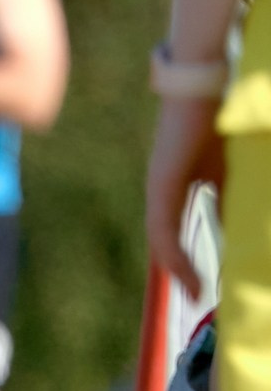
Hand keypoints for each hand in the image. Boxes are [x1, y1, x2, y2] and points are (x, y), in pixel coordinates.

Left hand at [146, 97, 225, 300]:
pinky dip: (174, 252)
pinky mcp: (162, 184)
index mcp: (173, 191)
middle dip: (181, 273)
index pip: (173, 236)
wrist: (207, 91)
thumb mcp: (225, 174)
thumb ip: (224, 200)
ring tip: (195, 291)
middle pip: (164, 243)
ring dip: (178, 268)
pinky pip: (163, 227)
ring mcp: (158, 188)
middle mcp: (160, 192)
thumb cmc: (217, 126)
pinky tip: (187, 270)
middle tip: (199, 298)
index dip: (186, 263)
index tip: (202, 289)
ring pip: (161, 240)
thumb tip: (233, 229)